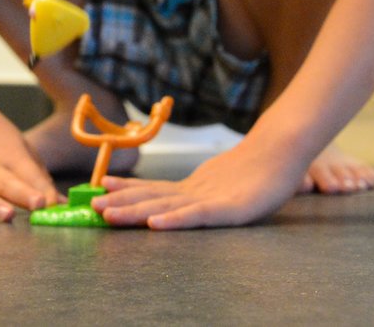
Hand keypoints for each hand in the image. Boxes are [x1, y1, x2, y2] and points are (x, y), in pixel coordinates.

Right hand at [0, 104, 60, 221]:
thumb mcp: (23, 148)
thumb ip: (40, 178)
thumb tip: (60, 204)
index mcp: (10, 154)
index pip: (27, 172)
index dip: (40, 187)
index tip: (53, 202)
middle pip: (7, 184)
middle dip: (23, 195)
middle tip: (39, 205)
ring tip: (8, 215)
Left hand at [90, 142, 304, 229]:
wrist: (283, 149)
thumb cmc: (260, 169)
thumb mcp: (226, 183)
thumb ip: (207, 190)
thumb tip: (186, 193)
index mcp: (194, 188)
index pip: (154, 190)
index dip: (126, 190)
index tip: (99, 190)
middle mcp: (195, 192)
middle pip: (152, 198)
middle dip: (120, 202)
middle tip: (90, 205)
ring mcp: (210, 200)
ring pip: (166, 207)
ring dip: (134, 211)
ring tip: (107, 213)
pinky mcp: (228, 210)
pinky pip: (196, 217)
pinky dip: (174, 220)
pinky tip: (154, 223)